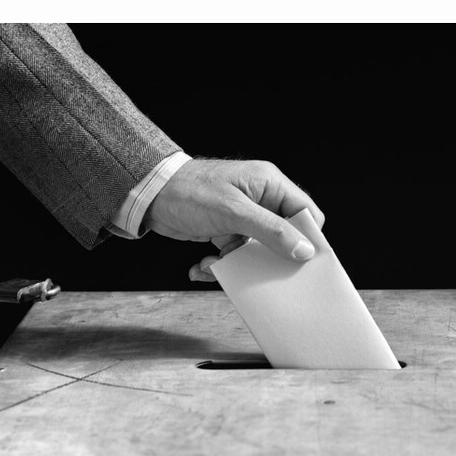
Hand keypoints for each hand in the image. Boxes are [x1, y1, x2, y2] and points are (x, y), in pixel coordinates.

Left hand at [142, 158, 324, 281]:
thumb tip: (303, 250)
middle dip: (270, 256)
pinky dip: (222, 264)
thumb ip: (271, 231)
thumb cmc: (189, 192)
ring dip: (239, 264)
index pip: (305, 212)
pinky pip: (236, 254)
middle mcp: (260, 199)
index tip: (302, 261)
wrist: (148, 195)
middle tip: (264, 272)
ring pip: (258, 249)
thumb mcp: (234, 212)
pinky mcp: (227, 230)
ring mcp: (244, 216)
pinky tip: (203, 265)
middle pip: (283, 234)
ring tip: (219, 264)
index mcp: (270, 184)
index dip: (308, 237)